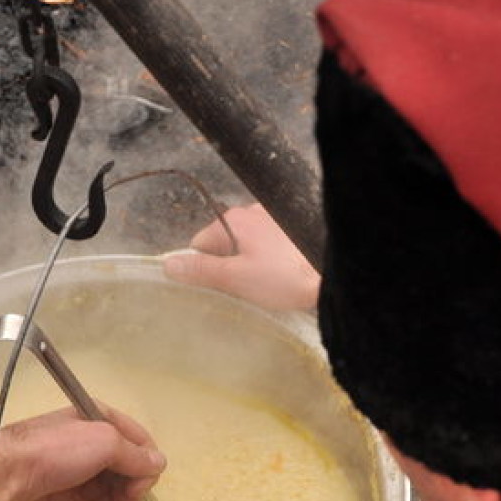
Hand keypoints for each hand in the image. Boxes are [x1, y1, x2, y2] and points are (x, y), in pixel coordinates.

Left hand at [0, 407, 166, 500]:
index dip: (144, 471)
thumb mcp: (103, 443)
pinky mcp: (53, 495)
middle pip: (121, 479)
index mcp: (99, 423)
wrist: (0, 475)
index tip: (138, 492)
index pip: (137, 446)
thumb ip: (135, 455)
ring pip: (102, 499)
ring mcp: (69, 471)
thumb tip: (159, 464)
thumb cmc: (54, 452)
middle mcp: (86, 444)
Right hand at [163, 203, 320, 310]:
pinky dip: (268, 259)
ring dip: (248, 263)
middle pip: (222, 243)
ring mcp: (273, 218)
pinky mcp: (291, 228)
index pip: (199, 244)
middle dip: (227, 267)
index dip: (204, 269)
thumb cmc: (284, 278)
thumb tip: (168, 264)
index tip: (220, 287)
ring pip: (245, 245)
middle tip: (244, 289)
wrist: (331, 274)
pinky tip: (281, 275)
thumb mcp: (236, 279)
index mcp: (233, 220)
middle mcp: (251, 211)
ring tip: (267, 284)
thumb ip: (201, 271)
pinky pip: (267, 244)